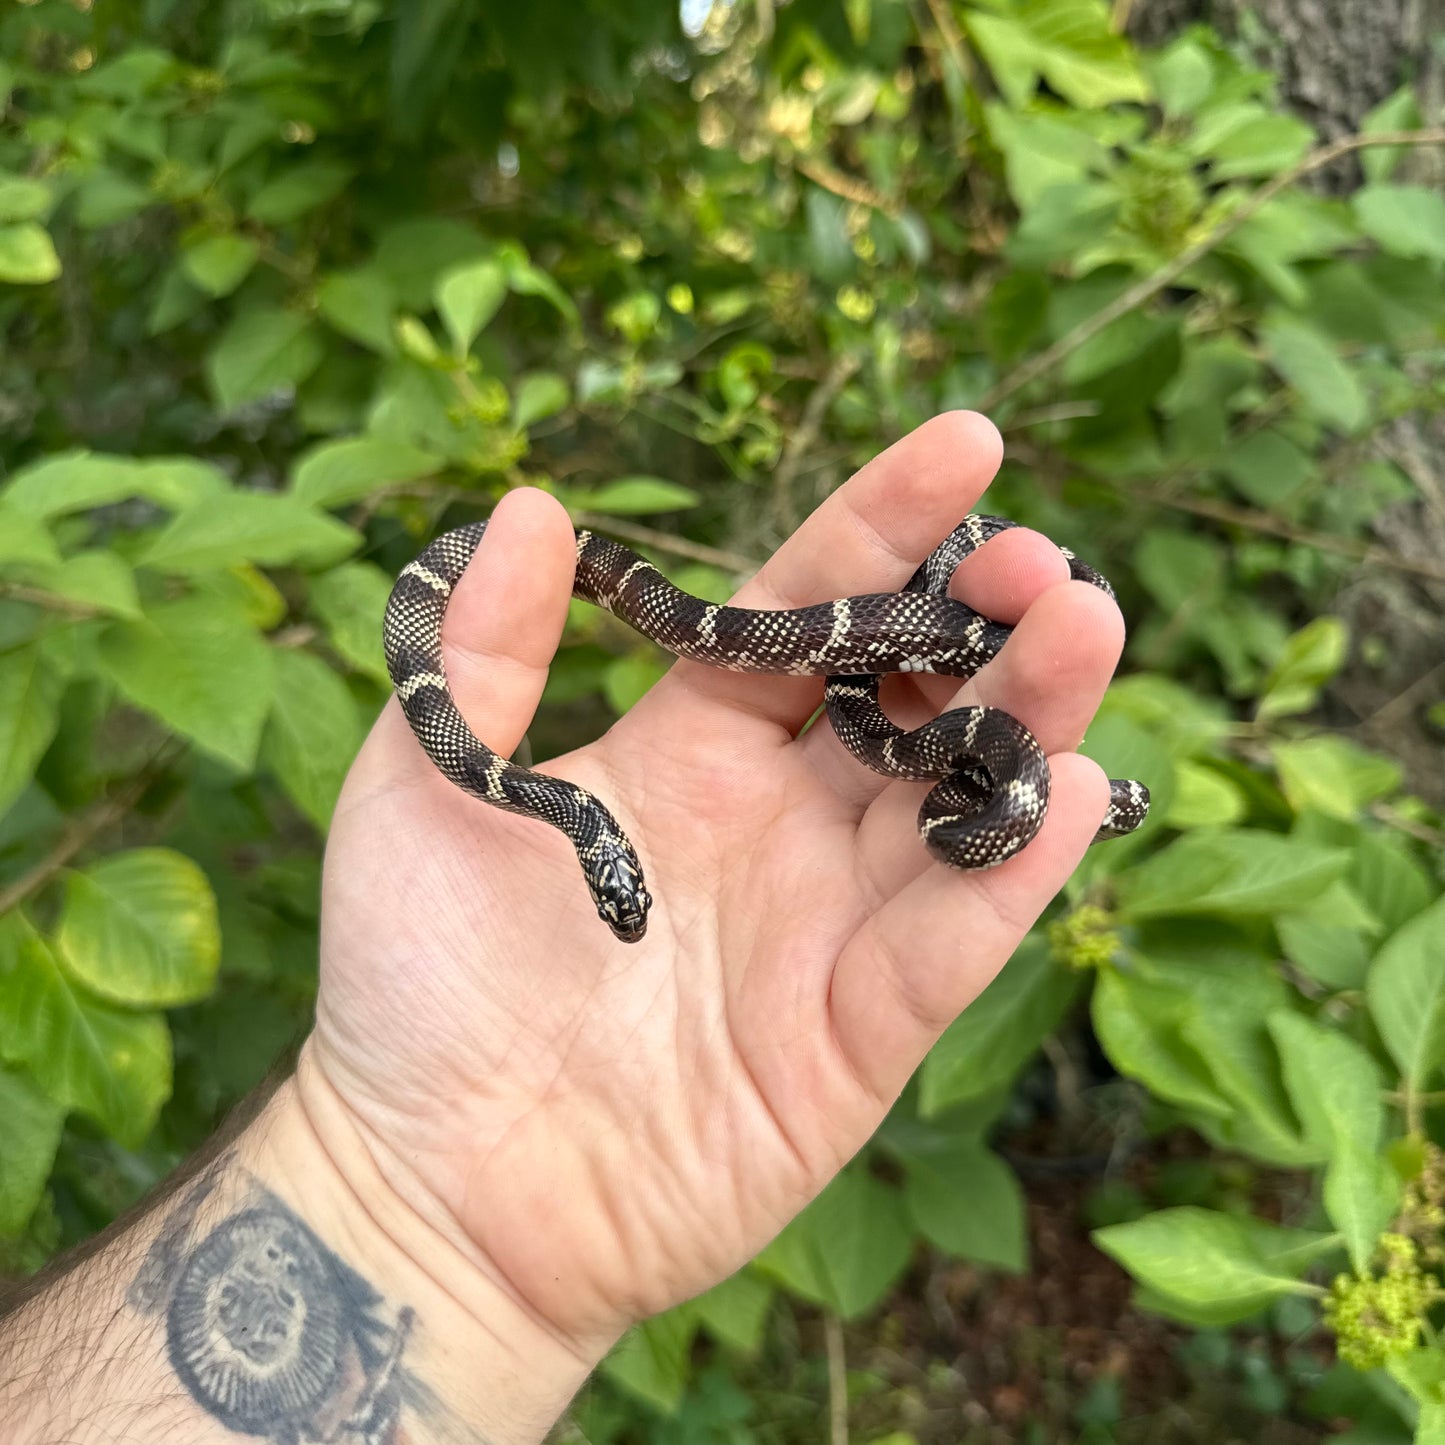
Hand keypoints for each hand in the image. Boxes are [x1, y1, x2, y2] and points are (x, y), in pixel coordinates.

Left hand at [307, 411, 1124, 1356]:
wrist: (432, 1183)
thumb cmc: (413, 980)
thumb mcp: (426, 782)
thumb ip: (489, 651)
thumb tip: (526, 503)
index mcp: (691, 749)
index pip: (808, 612)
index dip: (885, 527)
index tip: (966, 441)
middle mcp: (778, 822)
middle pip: (913, 698)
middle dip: (985, 618)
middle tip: (1039, 559)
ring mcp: (827, 925)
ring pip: (959, 802)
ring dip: (1033, 715)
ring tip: (1086, 625)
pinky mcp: (857, 1034)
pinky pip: (953, 940)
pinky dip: (1016, 871)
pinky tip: (1068, 787)